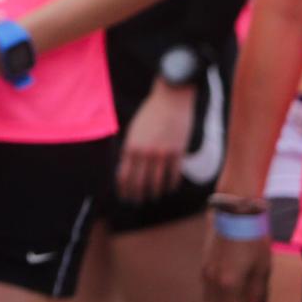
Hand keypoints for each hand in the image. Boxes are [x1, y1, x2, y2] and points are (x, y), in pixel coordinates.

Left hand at [118, 79, 193, 203]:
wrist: (171, 99)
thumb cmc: (151, 113)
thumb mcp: (135, 130)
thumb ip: (132, 148)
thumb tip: (129, 167)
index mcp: (130, 146)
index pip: (124, 175)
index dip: (124, 189)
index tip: (124, 196)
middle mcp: (144, 152)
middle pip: (139, 182)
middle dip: (137, 195)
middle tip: (137, 202)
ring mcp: (162, 153)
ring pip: (157, 182)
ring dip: (154, 192)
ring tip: (152, 197)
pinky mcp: (177, 152)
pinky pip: (173, 175)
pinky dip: (170, 184)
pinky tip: (169, 188)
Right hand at [201, 219, 270, 301]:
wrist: (233, 211)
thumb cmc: (254, 238)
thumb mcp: (263, 267)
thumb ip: (258, 293)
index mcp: (230, 284)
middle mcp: (213, 281)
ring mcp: (206, 272)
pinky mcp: (204, 264)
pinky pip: (207, 291)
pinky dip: (215, 300)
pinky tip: (225, 299)